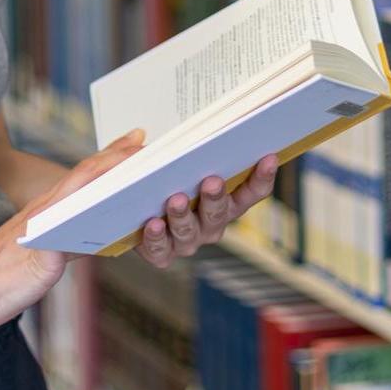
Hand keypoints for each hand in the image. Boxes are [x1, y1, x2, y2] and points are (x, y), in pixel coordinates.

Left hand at [0, 128, 146, 333]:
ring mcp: (44, 221)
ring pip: (81, 190)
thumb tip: (69, 244)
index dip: (113, 159)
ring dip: (106, 174)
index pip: (86, 177)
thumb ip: (49, 258)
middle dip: (114, 155)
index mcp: (47, 213)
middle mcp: (46, 210)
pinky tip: (105, 207)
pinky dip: (95, 200)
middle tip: (141, 139)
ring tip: (131, 165)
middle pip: (86, 174)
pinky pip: (76, 212)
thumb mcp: (28, 276)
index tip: (138, 145)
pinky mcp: (41, 237)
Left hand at [134, 154, 277, 268]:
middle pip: (220, 214)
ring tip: (176, 199)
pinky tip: (152, 223)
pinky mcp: (161, 253)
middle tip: (212, 180)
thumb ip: (147, 146)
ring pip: (191, 232)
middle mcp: (209, 223)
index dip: (261, 177)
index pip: (250, 192)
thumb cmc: (147, 178)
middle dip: (217, 198)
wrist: (121, 209)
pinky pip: (161, 250)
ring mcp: (186, 240)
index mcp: (221, 199)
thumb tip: (140, 136)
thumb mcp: (149, 156)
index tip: (269, 157)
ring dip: (184, 216)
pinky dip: (157, 238)